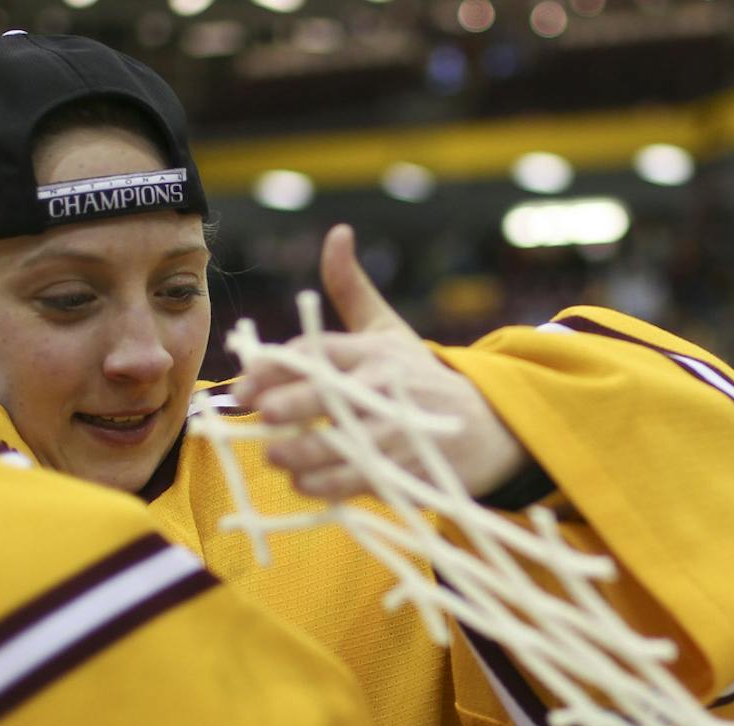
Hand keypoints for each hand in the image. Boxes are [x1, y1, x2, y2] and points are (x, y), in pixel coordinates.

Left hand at [233, 224, 530, 501]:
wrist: (488, 425)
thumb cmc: (421, 376)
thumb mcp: (389, 329)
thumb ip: (351, 289)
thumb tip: (337, 233)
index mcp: (374, 351)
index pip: (320, 352)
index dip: (279, 366)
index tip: (245, 384)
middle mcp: (387, 387)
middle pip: (336, 394)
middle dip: (296, 403)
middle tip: (262, 414)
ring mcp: (401, 429)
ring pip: (348, 442)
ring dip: (308, 451)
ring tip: (275, 456)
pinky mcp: (411, 466)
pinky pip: (366, 478)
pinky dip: (333, 483)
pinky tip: (305, 484)